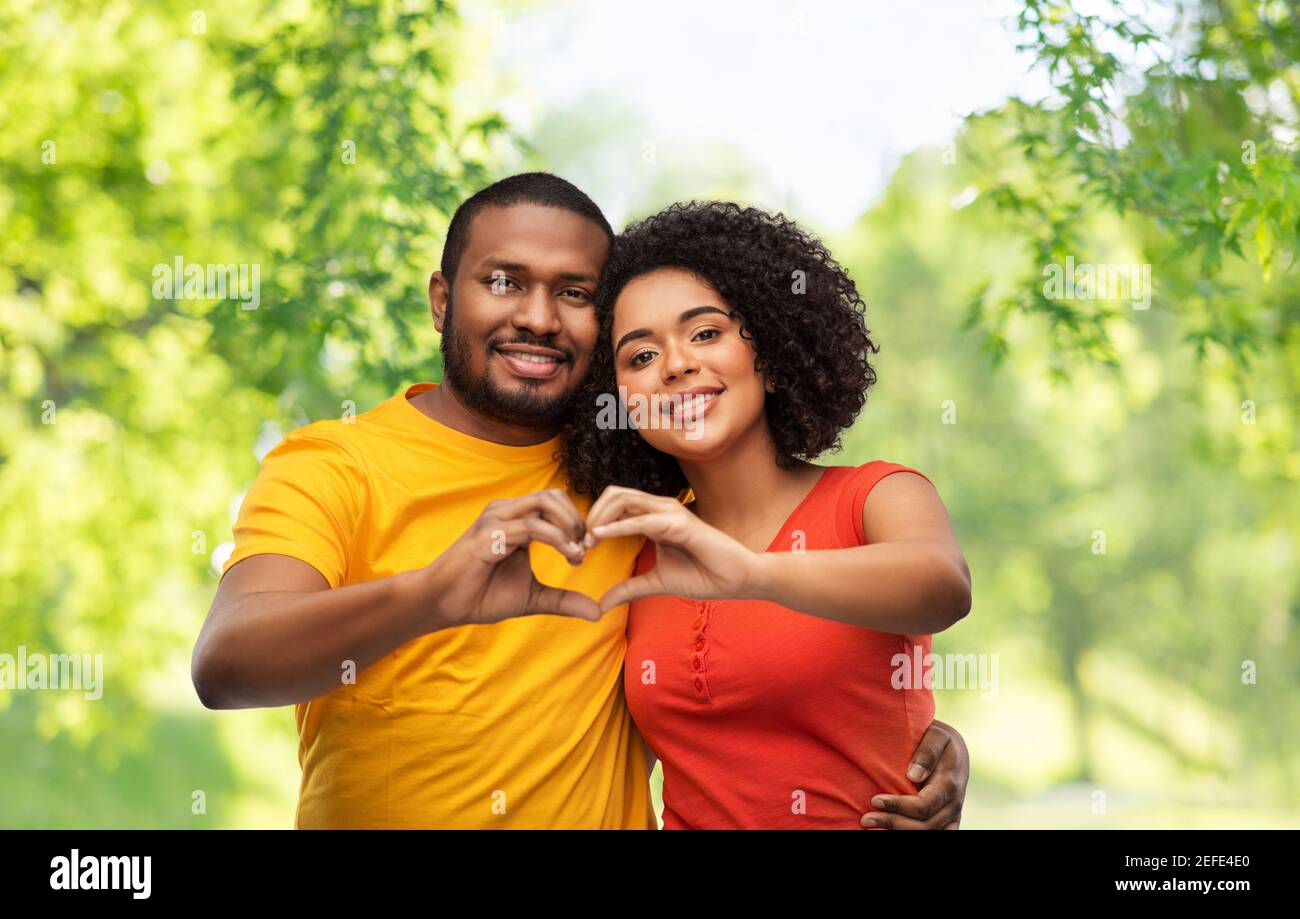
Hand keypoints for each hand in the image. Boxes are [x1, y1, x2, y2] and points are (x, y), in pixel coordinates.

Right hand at [419, 489, 601, 626]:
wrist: (443, 604)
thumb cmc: (482, 596)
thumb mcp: (532, 598)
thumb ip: (563, 600)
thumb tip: (598, 612)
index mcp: (516, 520)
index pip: (555, 503)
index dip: (577, 524)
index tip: (583, 553)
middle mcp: (506, 512)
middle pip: (554, 495)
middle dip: (577, 520)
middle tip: (585, 548)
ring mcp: (496, 519)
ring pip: (545, 503)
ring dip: (569, 526)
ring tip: (577, 553)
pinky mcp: (489, 534)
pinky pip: (531, 526)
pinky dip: (557, 539)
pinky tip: (568, 556)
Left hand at [583, 485, 757, 612]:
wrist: (738, 580)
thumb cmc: (704, 576)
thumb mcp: (656, 583)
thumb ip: (629, 588)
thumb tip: (601, 604)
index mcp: (653, 518)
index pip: (615, 505)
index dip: (594, 521)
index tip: (578, 547)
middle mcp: (660, 508)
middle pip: (614, 495)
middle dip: (591, 514)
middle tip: (578, 542)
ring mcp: (670, 513)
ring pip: (623, 499)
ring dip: (600, 518)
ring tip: (587, 540)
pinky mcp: (680, 524)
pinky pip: (642, 521)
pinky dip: (618, 527)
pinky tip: (601, 537)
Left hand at [860, 719, 968, 828]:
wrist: (955, 748)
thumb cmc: (938, 738)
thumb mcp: (936, 735)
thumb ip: (927, 752)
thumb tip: (914, 776)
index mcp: (950, 782)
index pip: (924, 804)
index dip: (899, 806)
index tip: (874, 800)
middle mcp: (954, 802)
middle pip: (925, 824)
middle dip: (893, 822)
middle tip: (866, 819)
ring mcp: (952, 814)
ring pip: (929, 832)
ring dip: (899, 831)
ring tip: (872, 825)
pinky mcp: (948, 820)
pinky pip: (935, 833)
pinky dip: (913, 833)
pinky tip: (891, 830)